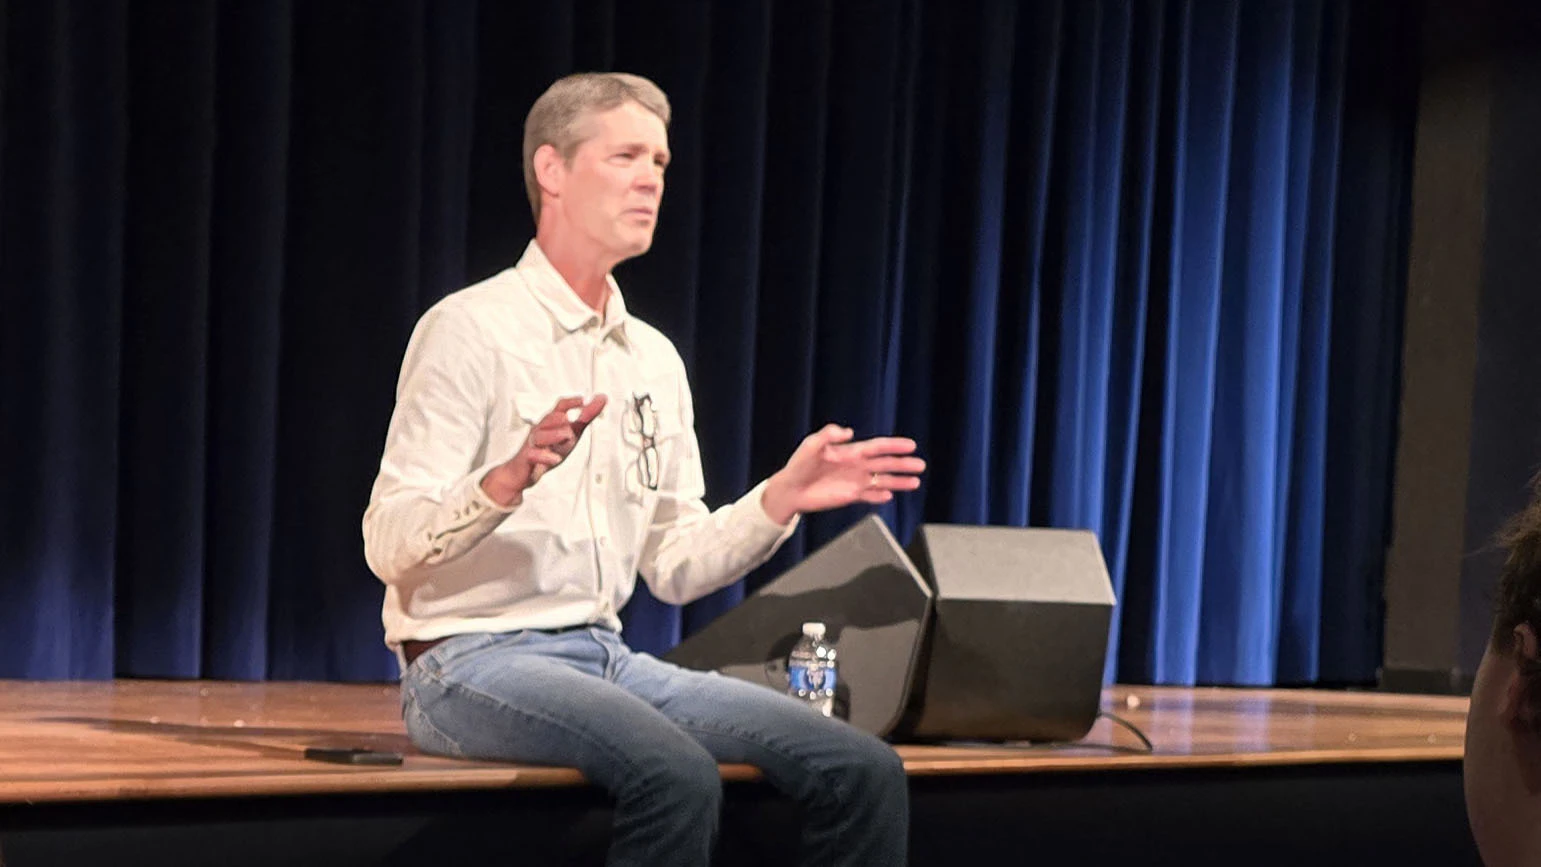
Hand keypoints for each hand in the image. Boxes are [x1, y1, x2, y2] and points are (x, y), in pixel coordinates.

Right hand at [480, 395, 607, 506]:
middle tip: (570, 420)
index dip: (570, 402)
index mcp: (551, 423)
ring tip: (568, 436)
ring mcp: (532, 445)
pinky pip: (532, 456)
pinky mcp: (526, 460)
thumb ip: (585, 417)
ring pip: (539, 437)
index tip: (583, 400)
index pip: (559, 407)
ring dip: (553, 436)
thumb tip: (602, 398)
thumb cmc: (547, 449)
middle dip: (557, 419)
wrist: (523, 473)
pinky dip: (544, 457)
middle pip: (547, 419)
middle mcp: (540, 431)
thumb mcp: (571, 433)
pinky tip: (555, 459)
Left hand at [760, 424, 924, 524]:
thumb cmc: (798, 465)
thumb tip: (848, 431)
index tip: (911, 445)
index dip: (894, 446)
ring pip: (882, 481)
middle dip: (903, 464)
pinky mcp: (849, 496)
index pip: (877, 447)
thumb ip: (829, 435)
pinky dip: (879, 497)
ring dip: (898, 482)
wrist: (790, 489)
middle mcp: (856, 466)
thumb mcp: (811, 444)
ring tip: (915, 482)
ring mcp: (854, 481)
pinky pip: (869, 496)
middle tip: (920, 465)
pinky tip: (889, 497)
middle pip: (885, 464)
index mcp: (850, 452)